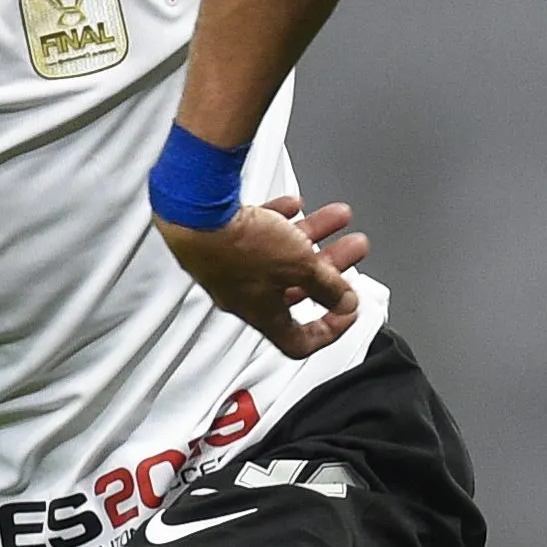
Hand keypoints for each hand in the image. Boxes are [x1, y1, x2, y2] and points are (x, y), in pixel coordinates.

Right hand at [158, 194, 369, 359]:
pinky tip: (292, 205)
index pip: (298, 341)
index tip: (346, 310)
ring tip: (337, 217)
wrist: (194, 211)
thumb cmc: (237, 245)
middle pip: (296, 289)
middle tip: (351, 251)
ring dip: (313, 237)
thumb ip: (329, 286)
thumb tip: (345, 301)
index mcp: (262, 314)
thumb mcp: (301, 267)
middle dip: (330, 269)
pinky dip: (278, 221)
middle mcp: (245, 294)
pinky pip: (257, 231)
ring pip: (280, 255)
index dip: (329, 330)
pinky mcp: (222, 238)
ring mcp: (232, 266)